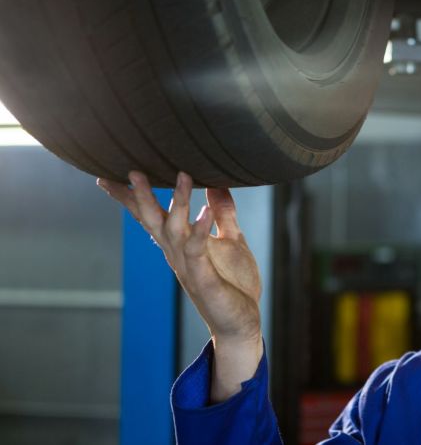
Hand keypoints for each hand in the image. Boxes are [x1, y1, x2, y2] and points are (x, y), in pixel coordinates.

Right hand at [97, 171, 263, 399]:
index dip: (130, 198)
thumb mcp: (232, 241)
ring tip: (182, 175)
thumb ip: (223, 214)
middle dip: (142, 196)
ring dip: (177, 203)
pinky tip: (204, 210)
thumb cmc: (234, 283)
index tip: (108, 176)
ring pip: (174, 230)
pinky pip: (198, 250)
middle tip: (132, 170)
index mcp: (179, 244)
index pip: (150, 216)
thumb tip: (218, 185)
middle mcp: (177, 254)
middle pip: (153, 220)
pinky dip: (200, 229)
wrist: (240, 323)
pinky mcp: (204, 279)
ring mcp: (188, 266)